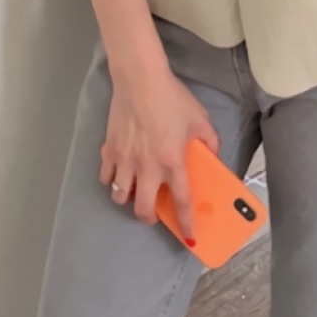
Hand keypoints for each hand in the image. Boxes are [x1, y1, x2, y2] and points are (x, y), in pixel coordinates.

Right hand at [100, 46, 220, 241]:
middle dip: (149, 217)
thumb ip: (209, 141)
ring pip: (120, 196)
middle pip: (143, 209)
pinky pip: (106, 176)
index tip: (190, 236)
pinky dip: (112, 179)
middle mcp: (147, 167)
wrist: (140, 80)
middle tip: (153, 210)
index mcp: (172, 161)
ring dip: (128, 198)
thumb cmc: (172, 98)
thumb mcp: (200, 119)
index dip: (186, 222)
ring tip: (135, 189)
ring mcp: (125, 160)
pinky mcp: (109, 149)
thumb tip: (211, 155)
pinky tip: (119, 171)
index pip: (181, 200)